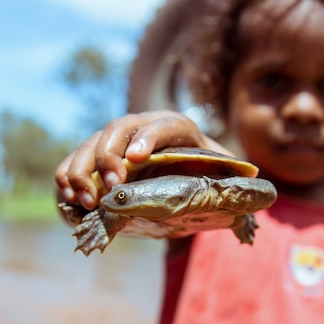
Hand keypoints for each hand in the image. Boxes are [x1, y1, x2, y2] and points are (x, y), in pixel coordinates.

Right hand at [54, 110, 229, 209]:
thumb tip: (258, 190)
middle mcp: (142, 127)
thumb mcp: (224, 176)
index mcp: (177, 127)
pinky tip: (68, 200)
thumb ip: (235, 180)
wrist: (183, 180)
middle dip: (109, 156)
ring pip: (90, 144)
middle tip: (112, 187)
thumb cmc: (206, 177)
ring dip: (82, 170)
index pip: (163, 124)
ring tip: (86, 200)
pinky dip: (65, 179)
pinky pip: (72, 163)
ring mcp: (116, 142)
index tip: (137, 159)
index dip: (149, 137)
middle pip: (118, 128)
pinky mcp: (96, 162)